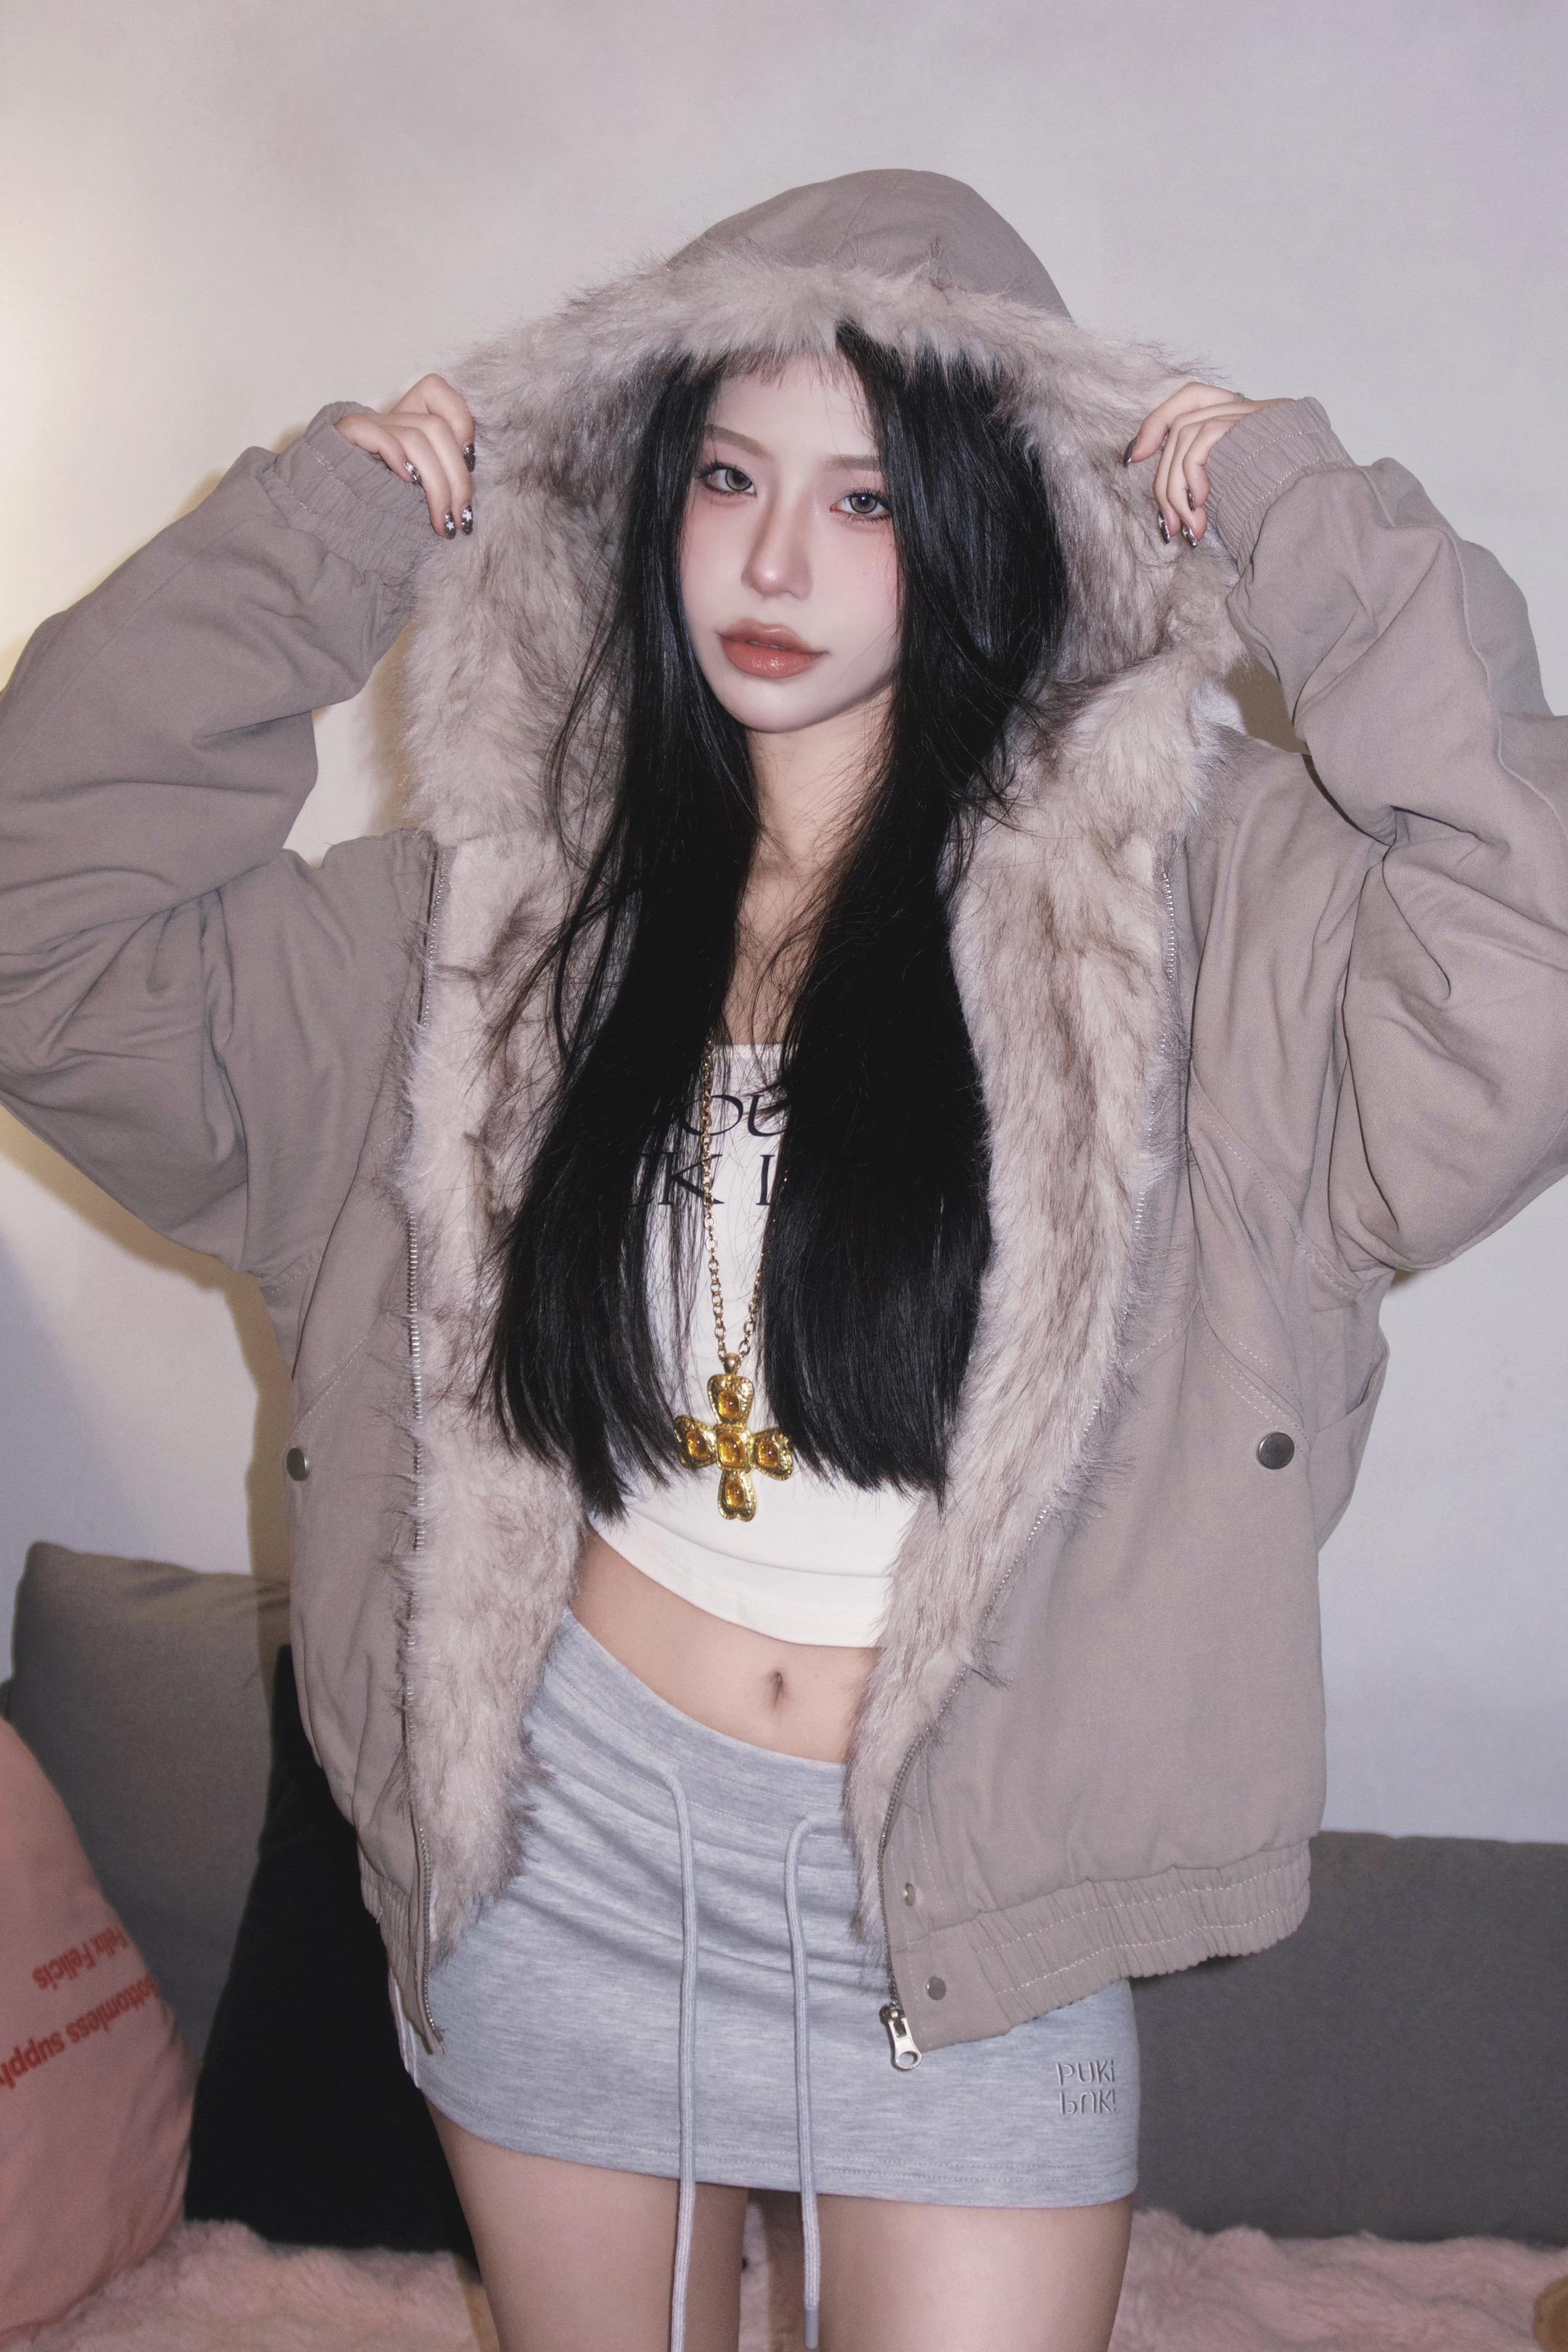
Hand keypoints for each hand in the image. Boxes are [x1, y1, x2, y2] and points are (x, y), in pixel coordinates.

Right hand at [334, 373, 476, 539]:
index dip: (462, 420)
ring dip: (437, 487)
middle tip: (462, 517)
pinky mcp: (346, 435)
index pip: (437, 389)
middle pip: (437, 428)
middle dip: (457, 478)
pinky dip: (399, 458)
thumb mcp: (420, 492)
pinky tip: (408, 484)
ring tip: (443, 522)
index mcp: (407, 419)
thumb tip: (470, 482)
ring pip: (417, 437)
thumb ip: (441, 472)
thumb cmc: (380, 511)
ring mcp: (367, 424)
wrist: (325, 518)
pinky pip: (381, 436)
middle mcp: (388, 417)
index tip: (470, 460)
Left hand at [1124, 381, 1291, 546]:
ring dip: (1176, 488)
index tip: (1135, 455)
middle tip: (1169, 524)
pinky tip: (1201, 510)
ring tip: (1188, 527)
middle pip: (1182, 420)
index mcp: (1248, 421)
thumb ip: (1213, 486)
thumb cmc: (1288, 515)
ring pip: (1186, 434)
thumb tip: (1172, 509)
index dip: (1157, 421)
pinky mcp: (1252, 423)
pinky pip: (1201, 442)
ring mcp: (1253, 413)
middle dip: (1163, 478)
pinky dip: (1190, 478)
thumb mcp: (1243, 499)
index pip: (1192, 397)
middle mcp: (1250, 409)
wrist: (1326, 510)